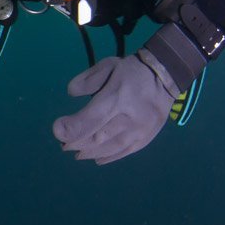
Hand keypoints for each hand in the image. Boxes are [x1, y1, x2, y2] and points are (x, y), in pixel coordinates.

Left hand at [52, 49, 178, 164]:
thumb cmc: (131, 71)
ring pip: (110, 147)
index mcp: (118, 96)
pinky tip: (96, 158)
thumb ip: (87, 80)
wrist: (166, 76)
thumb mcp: (107, 66)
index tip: (57, 130)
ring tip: (77, 153)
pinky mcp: (147, 137)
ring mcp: (140, 130)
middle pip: (98, 136)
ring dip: (90, 152)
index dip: (72, 128)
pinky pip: (125, 152)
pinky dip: (109, 157)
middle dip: (77, 142)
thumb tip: (71, 93)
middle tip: (63, 144)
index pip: (92, 118)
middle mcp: (129, 117)